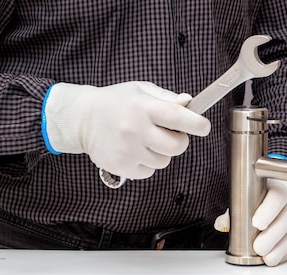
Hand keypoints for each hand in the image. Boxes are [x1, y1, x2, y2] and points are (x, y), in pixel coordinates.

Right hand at [42, 81, 210, 179]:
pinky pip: (149, 171)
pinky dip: (147, 163)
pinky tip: (134, 150)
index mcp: (142, 107)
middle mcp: (134, 129)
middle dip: (180, 141)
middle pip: (176, 146)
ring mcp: (127, 150)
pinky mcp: (121, 167)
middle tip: (171, 133)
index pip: (177, 117)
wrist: (83, 119)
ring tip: (145, 140)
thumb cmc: (117, 102)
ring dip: (161, 153)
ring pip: (163, 161)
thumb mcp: (140, 91)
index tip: (203, 126)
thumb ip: (166, 98)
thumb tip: (189, 103)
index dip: (196, 124)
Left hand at [214, 179, 286, 265]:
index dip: (268, 210)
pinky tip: (276, 257)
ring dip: (281, 248)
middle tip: (259, 248)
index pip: (277, 195)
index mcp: (277, 187)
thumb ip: (234, 211)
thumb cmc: (262, 199)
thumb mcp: (247, 199)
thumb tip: (222, 224)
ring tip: (267, 258)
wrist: (286, 198)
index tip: (256, 224)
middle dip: (273, 235)